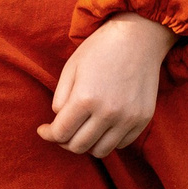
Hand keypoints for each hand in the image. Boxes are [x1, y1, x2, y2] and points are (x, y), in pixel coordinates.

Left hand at [38, 12, 175, 159]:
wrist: (138, 37)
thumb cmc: (99, 49)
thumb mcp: (70, 69)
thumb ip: (60, 99)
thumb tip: (58, 123)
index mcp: (85, 99)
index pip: (60, 133)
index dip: (48, 135)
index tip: (43, 130)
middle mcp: (108, 113)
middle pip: (79, 146)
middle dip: (64, 141)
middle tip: (62, 130)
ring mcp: (129, 118)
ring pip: (101, 151)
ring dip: (87, 144)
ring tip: (81, 130)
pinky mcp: (143, 119)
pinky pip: (121, 144)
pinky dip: (108, 140)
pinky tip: (102, 125)